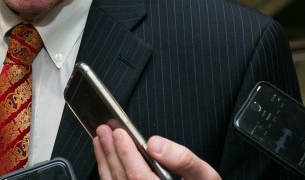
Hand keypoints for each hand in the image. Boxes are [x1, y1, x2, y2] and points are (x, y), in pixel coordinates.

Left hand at [94, 125, 220, 179]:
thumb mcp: (204, 176)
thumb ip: (183, 160)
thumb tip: (155, 144)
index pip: (139, 177)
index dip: (127, 153)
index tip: (119, 133)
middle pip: (122, 178)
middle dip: (111, 152)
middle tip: (103, 130)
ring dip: (105, 161)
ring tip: (100, 140)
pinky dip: (106, 172)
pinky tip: (105, 160)